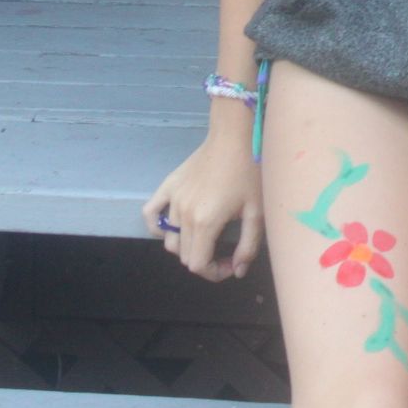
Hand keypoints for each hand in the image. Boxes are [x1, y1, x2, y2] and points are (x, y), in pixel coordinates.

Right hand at [144, 131, 262, 280]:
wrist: (236, 135)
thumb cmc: (251, 171)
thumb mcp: (257, 212)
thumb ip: (248, 246)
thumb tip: (237, 271)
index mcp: (204, 222)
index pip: (196, 265)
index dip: (213, 272)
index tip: (231, 264)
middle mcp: (182, 214)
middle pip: (183, 255)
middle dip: (204, 261)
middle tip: (226, 252)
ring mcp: (172, 200)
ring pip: (169, 239)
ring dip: (187, 246)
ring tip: (208, 238)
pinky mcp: (168, 186)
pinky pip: (151, 213)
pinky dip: (158, 226)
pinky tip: (175, 225)